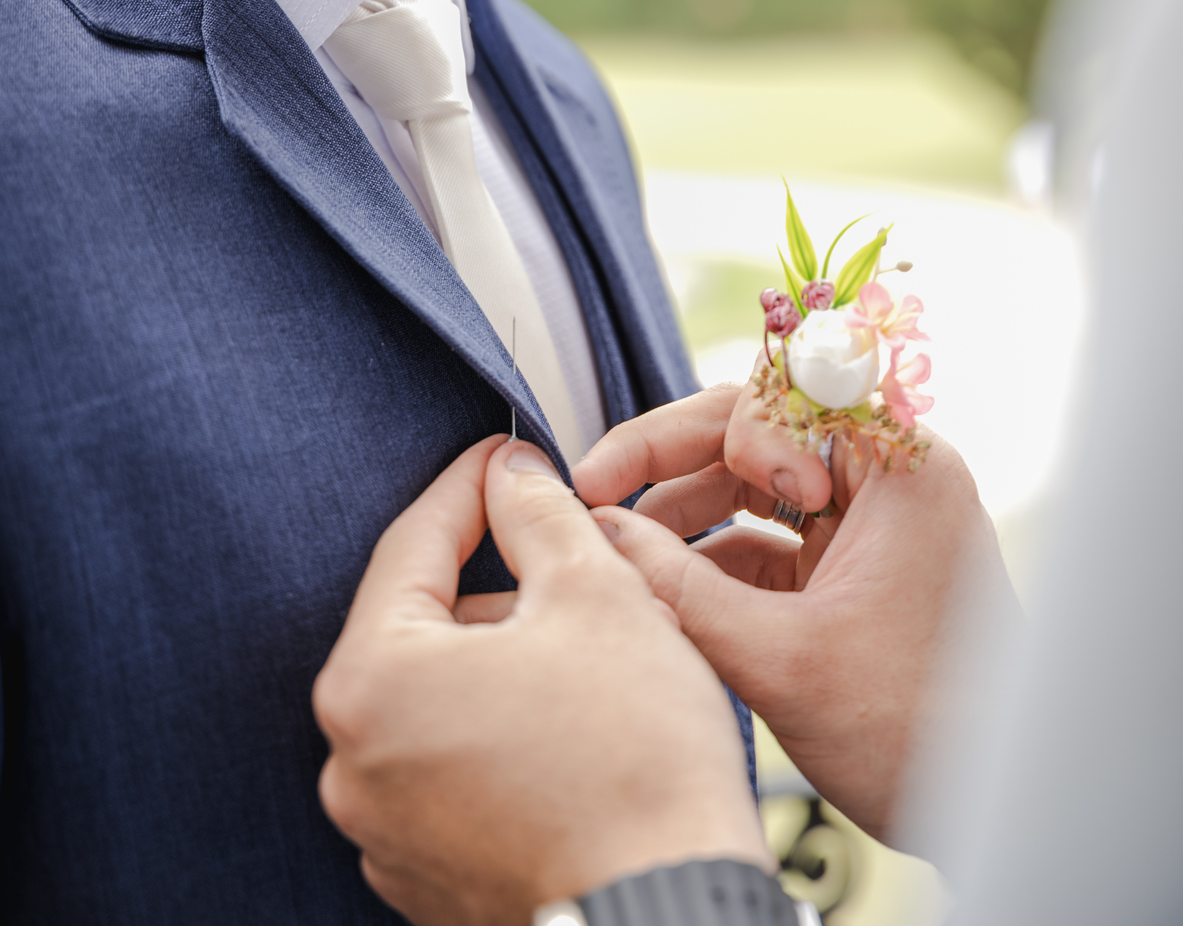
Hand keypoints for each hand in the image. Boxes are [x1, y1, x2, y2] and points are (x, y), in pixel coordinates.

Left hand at [314, 435, 771, 925]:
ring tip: (592, 661)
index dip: (472, 485)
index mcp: (372, 682)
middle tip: (576, 568)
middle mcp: (354, 765)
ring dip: (507, 662)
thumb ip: (537, 512)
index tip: (509, 455)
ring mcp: (387, 832)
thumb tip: (511, 474)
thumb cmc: (634, 759)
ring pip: (446, 698)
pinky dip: (506, 734)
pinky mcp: (429, 878)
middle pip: (427, 626)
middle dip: (500, 586)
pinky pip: (457, 769)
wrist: (674, 912)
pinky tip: (575, 731)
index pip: (414, 543)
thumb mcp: (594, 590)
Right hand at [574, 375, 1016, 844]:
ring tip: (619, 545)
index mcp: (895, 465)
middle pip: (755, 432)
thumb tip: (597, 532)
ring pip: (756, 483)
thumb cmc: (918, 733)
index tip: (610, 481)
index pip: (763, 401)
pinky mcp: (859, 569)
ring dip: (685, 510)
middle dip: (668, 464)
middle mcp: (890, 476)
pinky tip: (664, 584)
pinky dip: (715, 556)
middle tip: (593, 491)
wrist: (991, 810)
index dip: (675, 434)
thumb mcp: (776, 658)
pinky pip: (772, 536)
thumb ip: (677, 587)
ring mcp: (875, 523)